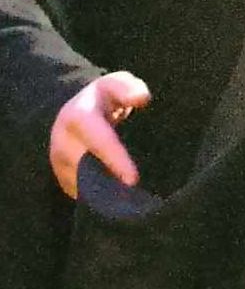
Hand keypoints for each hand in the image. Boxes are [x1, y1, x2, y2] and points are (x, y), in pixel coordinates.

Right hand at [49, 71, 150, 198]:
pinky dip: (99, 200)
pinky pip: (81, 195)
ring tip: (131, 204)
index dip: (115, 159)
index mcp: (77, 117)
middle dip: (109, 186)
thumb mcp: (118, 84)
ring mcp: (59, 164)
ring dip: (104, 196)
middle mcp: (62, 143)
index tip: (133, 179)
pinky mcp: (63, 179)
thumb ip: (129, 88)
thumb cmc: (106, 97)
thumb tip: (141, 98)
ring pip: (81, 187)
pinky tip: (120, 204)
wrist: (78, 112)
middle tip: (136, 200)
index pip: (98, 140)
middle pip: (85, 170)